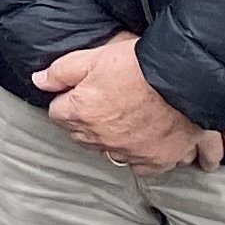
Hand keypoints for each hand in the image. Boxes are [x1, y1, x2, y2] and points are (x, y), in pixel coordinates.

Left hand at [33, 36, 224, 173]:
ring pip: (108, 151)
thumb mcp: (93, 57)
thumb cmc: (139, 65)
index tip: (80, 93)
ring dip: (110, 139)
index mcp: (81, 112)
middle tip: (104, 103)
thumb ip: (61, 71)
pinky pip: (139, 166)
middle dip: (86, 121)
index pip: (58, 114)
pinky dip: (139, 156)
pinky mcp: (155, 160)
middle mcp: (101, 137)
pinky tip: (143, 141)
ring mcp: (128, 152)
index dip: (68, 101)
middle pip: (81, 135)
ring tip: (124, 120)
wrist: (185, 79)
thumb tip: (39, 81)